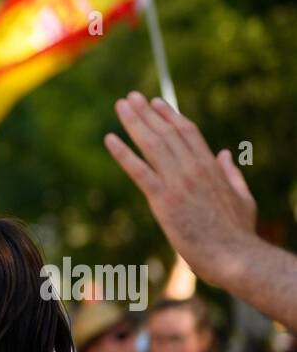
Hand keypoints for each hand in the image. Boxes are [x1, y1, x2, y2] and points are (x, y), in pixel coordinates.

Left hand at [105, 92, 258, 287]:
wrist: (234, 254)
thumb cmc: (238, 232)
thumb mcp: (242, 197)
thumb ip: (231, 174)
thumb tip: (225, 154)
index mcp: (211, 166)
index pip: (187, 132)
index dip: (169, 115)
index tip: (155, 103)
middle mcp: (193, 168)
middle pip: (166, 132)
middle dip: (146, 113)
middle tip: (130, 97)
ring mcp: (178, 182)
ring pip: (152, 144)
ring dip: (133, 123)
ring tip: (120, 106)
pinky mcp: (163, 199)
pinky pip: (139, 170)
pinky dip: (123, 153)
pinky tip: (109, 139)